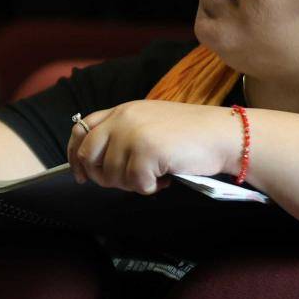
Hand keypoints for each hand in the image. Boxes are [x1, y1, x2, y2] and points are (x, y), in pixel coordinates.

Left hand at [66, 101, 237, 194]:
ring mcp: (133, 134)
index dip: (75, 154)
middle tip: (129, 181)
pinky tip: (165, 178)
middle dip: (103, 177)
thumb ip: (124, 133)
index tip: (80, 174)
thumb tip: (98, 162)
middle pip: (90, 156)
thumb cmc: (191, 134)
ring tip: (156, 175)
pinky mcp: (147, 151)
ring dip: (133, 184)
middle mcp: (123, 119)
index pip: (81, 129)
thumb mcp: (150, 123)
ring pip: (112, 175)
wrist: (223, 134)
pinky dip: (150, 188)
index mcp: (122, 110)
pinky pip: (135, 183)